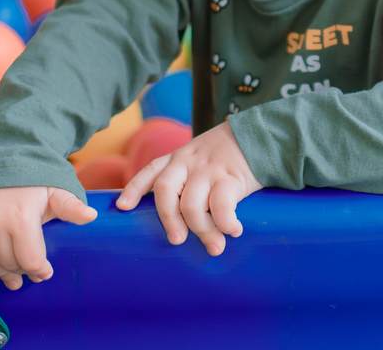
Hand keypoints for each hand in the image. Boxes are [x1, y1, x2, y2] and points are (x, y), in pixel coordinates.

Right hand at [0, 186, 97, 295]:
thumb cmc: (29, 178)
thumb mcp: (54, 190)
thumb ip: (71, 206)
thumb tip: (91, 216)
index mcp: (21, 217)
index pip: (30, 260)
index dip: (40, 270)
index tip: (45, 272)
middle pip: (9, 264)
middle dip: (22, 271)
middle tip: (28, 274)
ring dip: (0, 274)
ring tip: (11, 278)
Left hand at [116, 120, 260, 255]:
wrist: (259, 136)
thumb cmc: (227, 155)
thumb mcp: (199, 157)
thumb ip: (186, 179)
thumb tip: (182, 221)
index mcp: (178, 158)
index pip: (150, 171)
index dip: (134, 189)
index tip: (123, 207)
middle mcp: (188, 162)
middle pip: (165, 190)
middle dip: (168, 219)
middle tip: (177, 240)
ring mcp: (208, 169)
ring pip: (192, 205)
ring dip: (202, 230)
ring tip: (214, 246)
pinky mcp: (231, 177)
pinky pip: (221, 206)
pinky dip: (225, 224)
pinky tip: (233, 230)